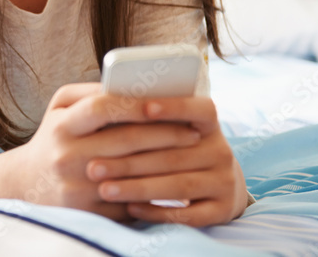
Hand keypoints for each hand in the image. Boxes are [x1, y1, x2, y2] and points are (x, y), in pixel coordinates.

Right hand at [14, 83, 202, 221]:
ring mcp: (76, 188)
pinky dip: (154, 190)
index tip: (164, 102)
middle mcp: (66, 157)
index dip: (134, 104)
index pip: (101, 108)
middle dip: (165, 134)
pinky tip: (173, 180)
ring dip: (167, 162)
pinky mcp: (88, 213)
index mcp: (61, 126)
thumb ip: (91, 92)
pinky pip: (129, 201)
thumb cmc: (54, 136)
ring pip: (133, 173)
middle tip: (194, 130)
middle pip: (125, 141)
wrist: (28, 183)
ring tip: (189, 152)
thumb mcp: (60, 107)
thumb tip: (130, 85)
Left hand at [85, 97, 248, 225]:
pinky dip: (157, 211)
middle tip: (92, 167)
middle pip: (173, 155)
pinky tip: (130, 208)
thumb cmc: (179, 147)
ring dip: (137, 188)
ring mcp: (225, 181)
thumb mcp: (173, 128)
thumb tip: (105, 102)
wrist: (219, 185)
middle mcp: (221, 151)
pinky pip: (188, 214)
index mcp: (209, 124)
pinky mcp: (222, 209)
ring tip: (104, 190)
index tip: (145, 107)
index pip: (200, 108)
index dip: (175, 107)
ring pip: (178, 186)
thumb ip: (148, 117)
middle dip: (128, 161)